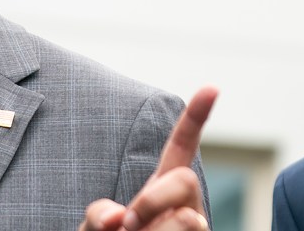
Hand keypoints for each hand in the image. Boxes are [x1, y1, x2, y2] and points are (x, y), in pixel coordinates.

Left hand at [79, 86, 218, 230]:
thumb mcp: (92, 228)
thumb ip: (95, 216)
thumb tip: (117, 218)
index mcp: (160, 188)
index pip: (181, 147)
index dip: (196, 117)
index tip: (211, 87)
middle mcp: (185, 205)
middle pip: (186, 180)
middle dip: (154, 200)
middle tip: (129, 224)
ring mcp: (196, 227)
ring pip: (189, 218)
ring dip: (155, 230)